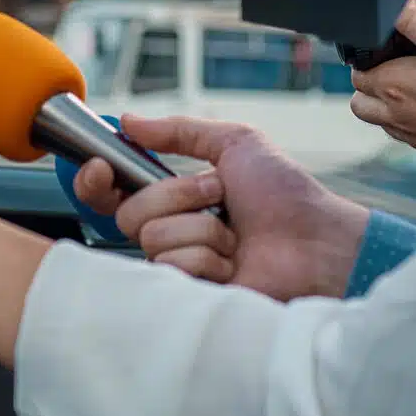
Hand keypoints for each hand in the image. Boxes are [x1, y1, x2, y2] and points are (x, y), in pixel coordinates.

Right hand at [74, 115, 368, 300]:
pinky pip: (173, 267)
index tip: (102, 165)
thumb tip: (130, 120)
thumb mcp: (236, 144)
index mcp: (175, 197)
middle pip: (129, 213)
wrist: (319, 242)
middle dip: (177, 195)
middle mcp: (172, 231)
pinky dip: (209, 258)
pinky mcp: (191, 294)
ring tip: (236, 236)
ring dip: (203, 229)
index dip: (97, 180)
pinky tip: (235, 263)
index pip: (113, 192)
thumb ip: (180, 131)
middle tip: (218, 197)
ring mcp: (180, 264)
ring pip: (153, 239)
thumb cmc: (287, 195)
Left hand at [349, 0, 415, 173]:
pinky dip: (410, 112)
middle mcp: (395, 115)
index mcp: (391, 87)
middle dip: (373, 71)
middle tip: (400, 54)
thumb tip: (395, 4)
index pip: (357, 64)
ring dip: (386, 96)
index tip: (393, 36)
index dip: (370, 46)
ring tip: (413, 77)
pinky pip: (406, 128)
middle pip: (363, 92)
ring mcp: (413, 134)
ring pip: (380, 115)